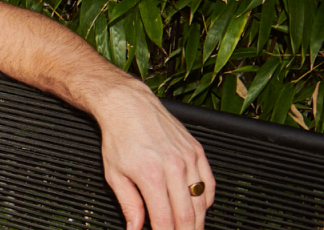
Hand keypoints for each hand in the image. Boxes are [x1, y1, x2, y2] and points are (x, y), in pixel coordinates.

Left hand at [95, 89, 213, 229]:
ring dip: (198, 221)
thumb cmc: (119, 138)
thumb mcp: (114, 175)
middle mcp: (174, 167)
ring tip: (190, 228)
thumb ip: (129, 205)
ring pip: (202, 202)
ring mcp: (189, 159)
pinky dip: (206, 201)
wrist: (129, 107)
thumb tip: (135, 227)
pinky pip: (209, 184)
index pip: (165, 219)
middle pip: (188, 215)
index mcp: (151, 176)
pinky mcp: (198, 152)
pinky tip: (199, 209)